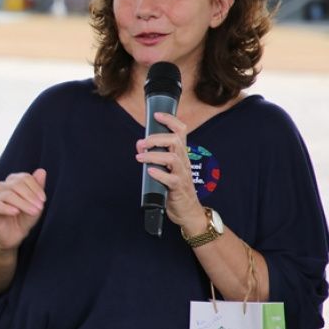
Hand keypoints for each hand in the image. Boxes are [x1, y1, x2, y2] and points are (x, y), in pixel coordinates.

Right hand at [0, 169, 46, 251]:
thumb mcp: (35, 203)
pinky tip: (16, 212)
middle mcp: (3, 187)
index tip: (43, 199)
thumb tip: (42, 171)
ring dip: (23, 203)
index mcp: (13, 182)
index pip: (24, 177)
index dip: (35, 187)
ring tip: (33, 212)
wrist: (15, 235)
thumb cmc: (25, 217)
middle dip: (30, 195)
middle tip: (40, 207)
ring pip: (8, 195)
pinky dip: (8, 208)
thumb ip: (38, 187)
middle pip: (16, 184)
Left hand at [135, 112, 204, 228]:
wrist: (188, 212)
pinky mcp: (178, 189)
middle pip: (174, 141)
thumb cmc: (176, 188)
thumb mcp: (169, 168)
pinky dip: (158, 174)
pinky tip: (149, 171)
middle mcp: (183, 162)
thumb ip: (158, 156)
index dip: (170, 120)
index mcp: (181, 155)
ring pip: (171, 158)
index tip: (157, 116)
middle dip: (155, 138)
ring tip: (140, 157)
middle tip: (141, 144)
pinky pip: (170, 179)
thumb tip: (140, 145)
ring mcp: (182, 175)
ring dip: (153, 155)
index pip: (181, 131)